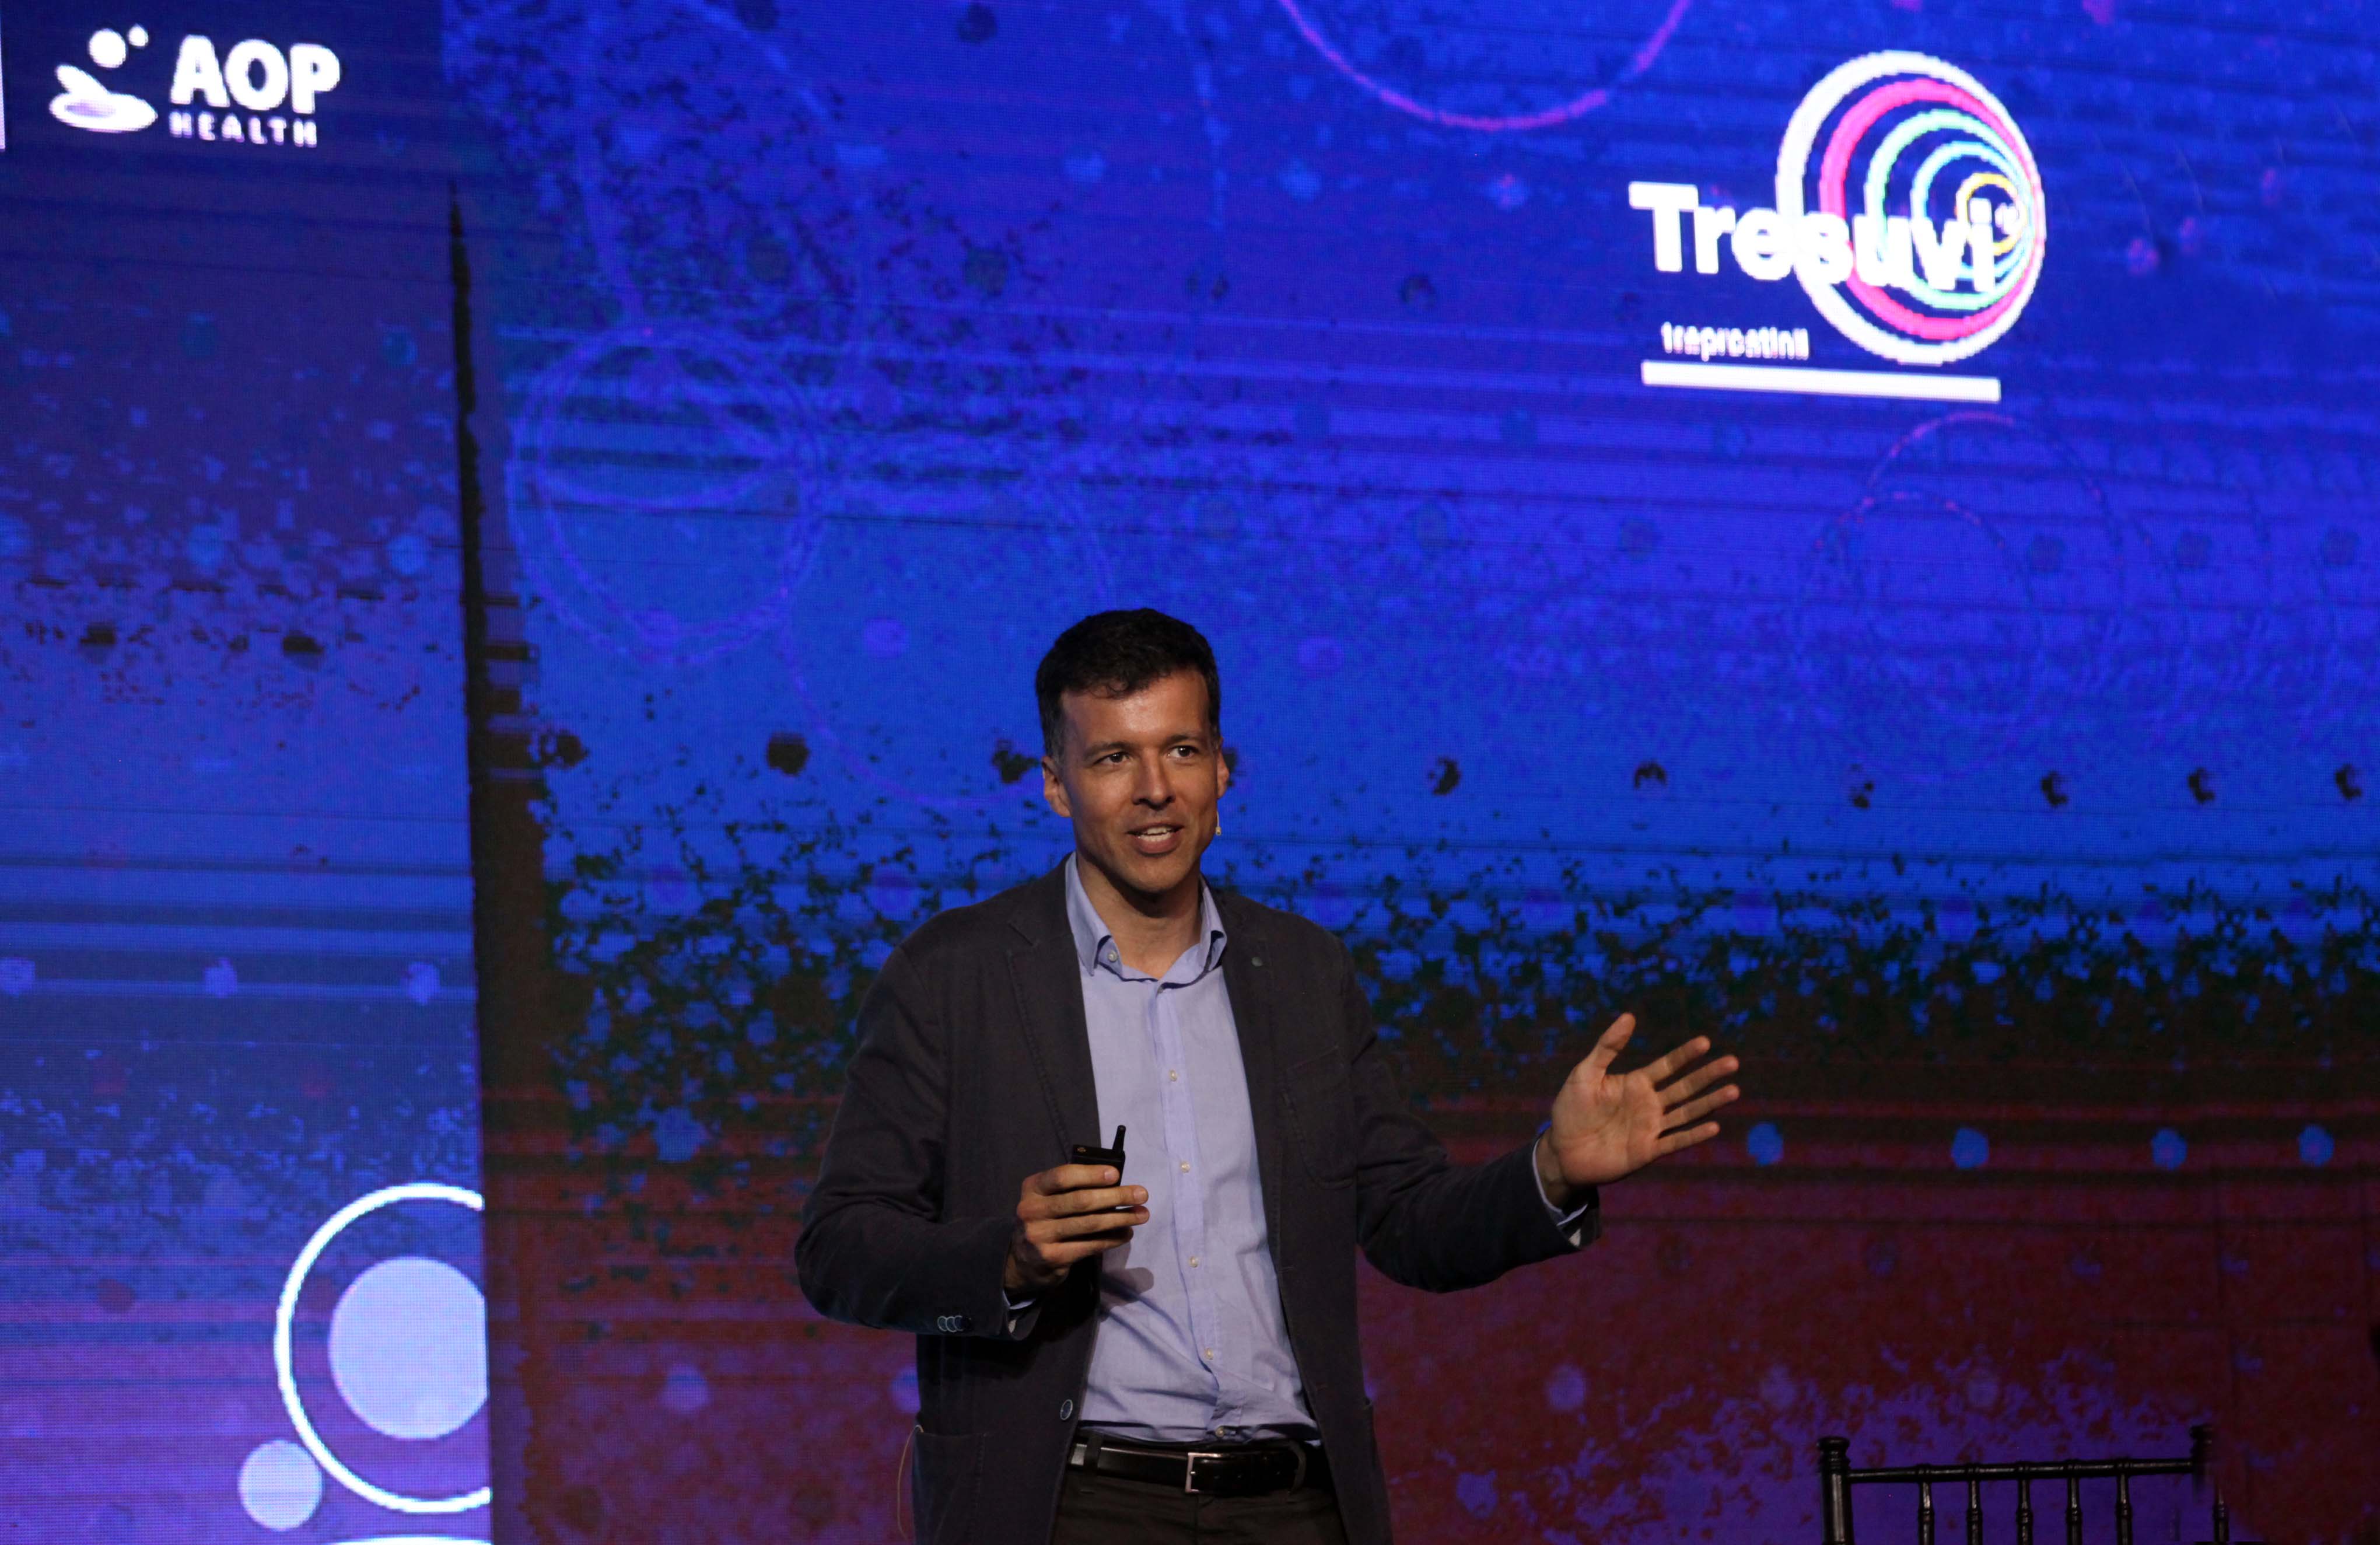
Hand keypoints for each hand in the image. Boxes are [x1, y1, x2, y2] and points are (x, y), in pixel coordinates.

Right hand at [1004, 1164, 1148, 1293]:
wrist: (1023, 1261)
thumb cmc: (1046, 1220)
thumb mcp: (1049, 1198)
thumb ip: (1073, 1189)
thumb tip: (1116, 1183)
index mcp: (1033, 1188)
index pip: (1063, 1176)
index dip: (1091, 1174)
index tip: (1116, 1175)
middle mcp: (1032, 1210)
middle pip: (1081, 1201)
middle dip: (1116, 1197)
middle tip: (1141, 1194)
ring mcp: (1040, 1235)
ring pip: (1089, 1224)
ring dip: (1120, 1218)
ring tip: (1142, 1215)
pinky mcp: (1051, 1257)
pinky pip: (1089, 1246)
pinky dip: (1112, 1239)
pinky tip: (1126, 1234)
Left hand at [1536, 1014, 1739, 1207]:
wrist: (1562, 1150)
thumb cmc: (1571, 1110)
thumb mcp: (1585, 1073)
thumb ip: (1607, 1047)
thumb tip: (1629, 1016)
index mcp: (1636, 1083)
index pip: (1668, 1065)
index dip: (1685, 1054)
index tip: (1705, 1041)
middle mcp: (1649, 1104)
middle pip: (1685, 1087)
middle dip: (1708, 1075)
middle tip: (1732, 1062)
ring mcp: (1651, 1127)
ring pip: (1687, 1112)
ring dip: (1710, 1102)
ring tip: (1733, 1090)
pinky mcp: (1647, 1151)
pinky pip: (1675, 1141)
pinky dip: (1694, 1135)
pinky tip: (1713, 1125)